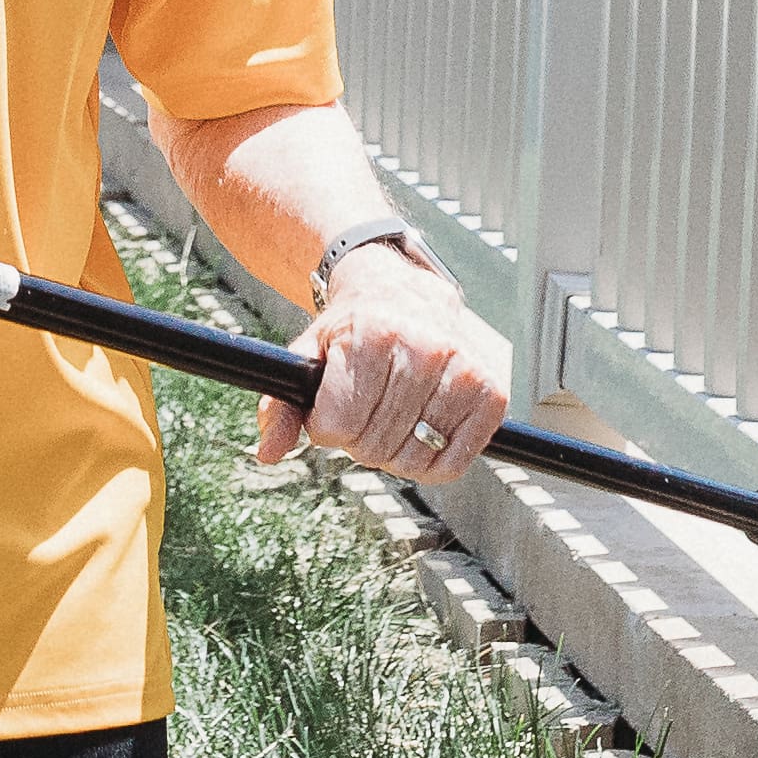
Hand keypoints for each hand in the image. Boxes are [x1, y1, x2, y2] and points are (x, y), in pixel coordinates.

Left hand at [256, 246, 510, 484]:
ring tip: (390, 419)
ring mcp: (464, 371)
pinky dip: (430, 463)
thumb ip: (280, 404)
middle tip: (364, 411)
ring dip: (392, 454)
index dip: (326, 426)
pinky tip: (420, 433)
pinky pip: (453, 464)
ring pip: (412, 460)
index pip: (338, 425)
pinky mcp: (491, 395)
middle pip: (373, 445)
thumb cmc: (353, 328)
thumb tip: (266, 452)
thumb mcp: (307, 354)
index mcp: (373, 335)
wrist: (405, 293)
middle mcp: (425, 349)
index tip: (332, 406)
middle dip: (357, 440)